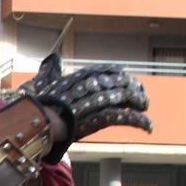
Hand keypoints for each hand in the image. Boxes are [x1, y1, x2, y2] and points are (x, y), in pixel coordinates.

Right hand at [30, 55, 151, 140]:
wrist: (37, 122)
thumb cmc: (39, 106)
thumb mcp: (46, 83)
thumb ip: (51, 71)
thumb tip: (51, 58)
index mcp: (82, 75)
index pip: (107, 70)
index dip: (120, 75)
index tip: (127, 80)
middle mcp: (93, 84)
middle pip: (121, 82)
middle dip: (134, 89)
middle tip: (141, 96)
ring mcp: (98, 101)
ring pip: (127, 97)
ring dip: (140, 102)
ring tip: (145, 108)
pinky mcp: (101, 117)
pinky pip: (127, 116)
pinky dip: (141, 121)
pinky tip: (148, 127)